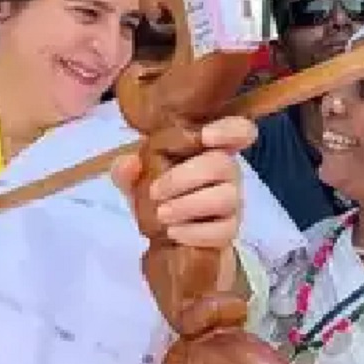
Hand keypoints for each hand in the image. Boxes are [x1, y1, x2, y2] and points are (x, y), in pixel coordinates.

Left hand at [111, 116, 255, 248]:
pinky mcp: (230, 229)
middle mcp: (226, 170)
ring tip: (161, 215)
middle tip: (154, 192)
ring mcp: (232, 200)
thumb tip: (130, 164)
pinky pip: (223, 230)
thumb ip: (126, 169)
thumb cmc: (157, 194)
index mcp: (207, 149)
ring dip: (188, 206)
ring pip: (225, 197)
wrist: (164, 234)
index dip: (229, 129)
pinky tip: (174, 232)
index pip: (237, 130)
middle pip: (221, 163)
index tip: (205, 136)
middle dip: (183, 177)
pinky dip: (195, 232)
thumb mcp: (135, 180)